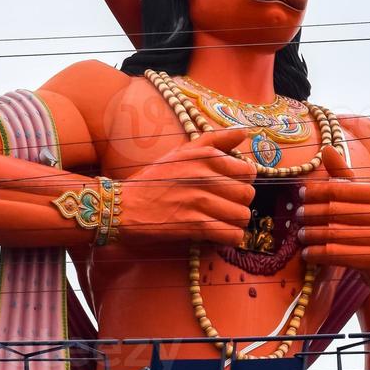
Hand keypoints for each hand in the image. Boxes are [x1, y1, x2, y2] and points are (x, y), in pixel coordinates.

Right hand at [120, 129, 255, 248]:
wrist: (121, 206)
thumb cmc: (153, 180)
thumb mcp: (182, 152)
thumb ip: (215, 140)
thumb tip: (245, 131)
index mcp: (205, 156)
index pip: (248, 172)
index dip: (242, 183)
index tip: (228, 189)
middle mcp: (204, 175)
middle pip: (248, 195)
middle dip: (239, 204)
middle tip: (224, 208)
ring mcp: (199, 200)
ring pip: (242, 216)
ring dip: (235, 223)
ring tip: (220, 222)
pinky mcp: (193, 224)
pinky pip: (230, 234)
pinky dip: (228, 238)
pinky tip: (217, 234)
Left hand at [298, 147, 369, 299]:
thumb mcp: (367, 201)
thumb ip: (346, 177)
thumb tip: (326, 148)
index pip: (339, 188)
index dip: (316, 191)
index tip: (301, 195)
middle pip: (334, 211)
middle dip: (311, 214)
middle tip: (297, 217)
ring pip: (334, 233)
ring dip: (311, 235)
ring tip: (300, 235)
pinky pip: (339, 254)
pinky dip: (318, 254)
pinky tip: (308, 254)